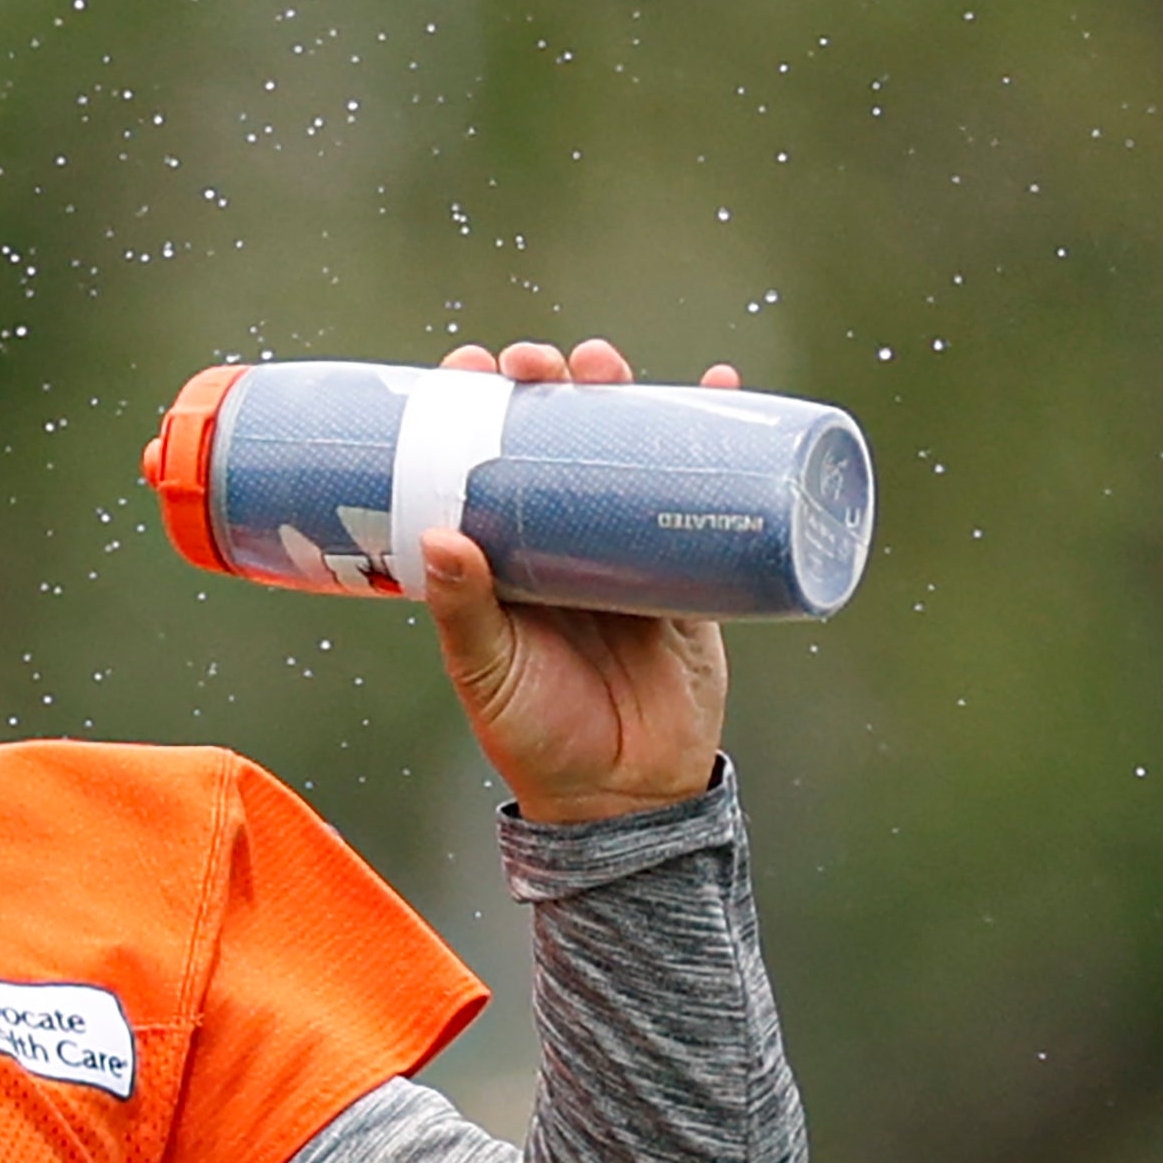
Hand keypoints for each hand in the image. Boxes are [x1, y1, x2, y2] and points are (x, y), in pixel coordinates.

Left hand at [417, 339, 729, 824]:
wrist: (624, 799)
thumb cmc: (537, 738)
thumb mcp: (487, 672)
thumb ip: (463, 612)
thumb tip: (440, 537)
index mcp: (502, 557)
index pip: (484, 462)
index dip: (477, 410)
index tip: (467, 368)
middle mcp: (562, 542)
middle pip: (558, 441)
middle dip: (549, 389)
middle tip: (538, 363)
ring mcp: (628, 551)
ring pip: (626, 455)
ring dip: (622, 397)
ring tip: (607, 365)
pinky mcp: (690, 571)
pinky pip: (706, 495)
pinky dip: (722, 437)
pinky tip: (722, 385)